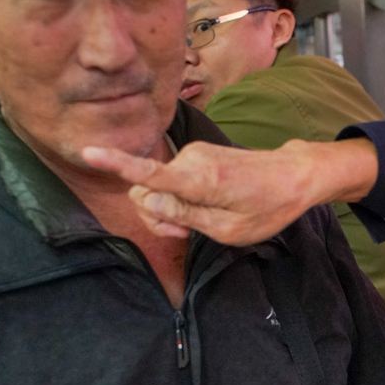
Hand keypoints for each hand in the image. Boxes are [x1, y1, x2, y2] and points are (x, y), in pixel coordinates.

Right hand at [81, 137, 378, 246]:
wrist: (295, 176)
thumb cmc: (266, 208)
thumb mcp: (227, 229)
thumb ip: (183, 215)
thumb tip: (146, 201)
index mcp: (198, 179)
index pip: (149, 173)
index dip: (116, 164)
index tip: (89, 152)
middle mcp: (190, 159)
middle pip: (144, 192)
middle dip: (156, 215)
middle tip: (185, 233)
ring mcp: (193, 154)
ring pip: (158, 188)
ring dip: (172, 209)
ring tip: (202, 222)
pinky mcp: (197, 155)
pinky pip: (172, 180)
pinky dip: (181, 197)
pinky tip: (205, 206)